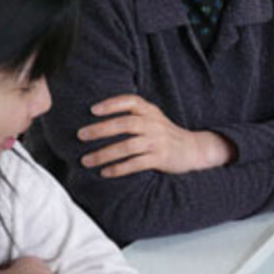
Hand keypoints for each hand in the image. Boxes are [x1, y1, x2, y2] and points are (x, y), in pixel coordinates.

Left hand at [78, 94, 232, 177]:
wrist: (193, 149)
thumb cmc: (165, 133)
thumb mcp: (153, 118)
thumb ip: (133, 114)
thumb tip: (98, 115)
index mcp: (150, 111)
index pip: (130, 101)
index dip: (112, 104)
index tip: (92, 110)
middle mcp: (154, 124)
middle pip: (125, 124)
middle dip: (101, 130)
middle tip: (81, 135)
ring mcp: (158, 141)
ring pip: (128, 146)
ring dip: (105, 154)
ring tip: (87, 160)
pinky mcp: (161, 158)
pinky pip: (136, 163)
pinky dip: (119, 168)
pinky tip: (105, 172)